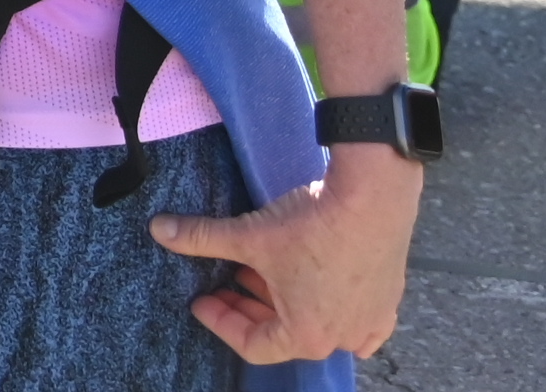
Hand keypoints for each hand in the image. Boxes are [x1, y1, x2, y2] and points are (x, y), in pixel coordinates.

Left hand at [149, 141, 419, 362]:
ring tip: (261, 274)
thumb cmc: (313, 226)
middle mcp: (339, 339)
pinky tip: (324, 303)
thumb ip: (201, 237)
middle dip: (249, 309)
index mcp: (304, 336)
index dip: (220, 321)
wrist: (374, 200)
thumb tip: (158, 229)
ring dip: (287, 305)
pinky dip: (338, 315)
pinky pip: (361, 323)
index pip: (252, 344)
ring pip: (319, 326)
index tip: (201, 301)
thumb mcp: (249, 236)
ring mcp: (368, 322)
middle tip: (225, 283)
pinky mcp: (387, 302)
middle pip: (284, 335)